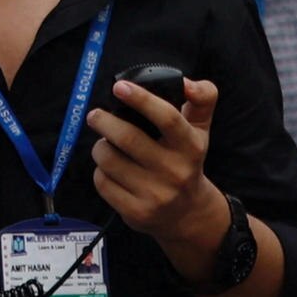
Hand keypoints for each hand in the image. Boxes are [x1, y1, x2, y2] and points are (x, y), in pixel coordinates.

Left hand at [86, 73, 233, 268]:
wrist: (187, 213)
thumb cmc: (187, 162)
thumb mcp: (199, 131)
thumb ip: (202, 100)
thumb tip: (187, 83)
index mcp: (191, 146)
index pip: (167, 117)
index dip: (141, 99)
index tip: (120, 87)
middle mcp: (176, 171)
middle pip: (128, 138)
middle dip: (104, 122)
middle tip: (95, 116)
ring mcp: (156, 194)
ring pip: (109, 160)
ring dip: (100, 147)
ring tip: (104, 145)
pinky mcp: (137, 212)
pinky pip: (103, 183)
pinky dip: (100, 172)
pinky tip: (110, 170)